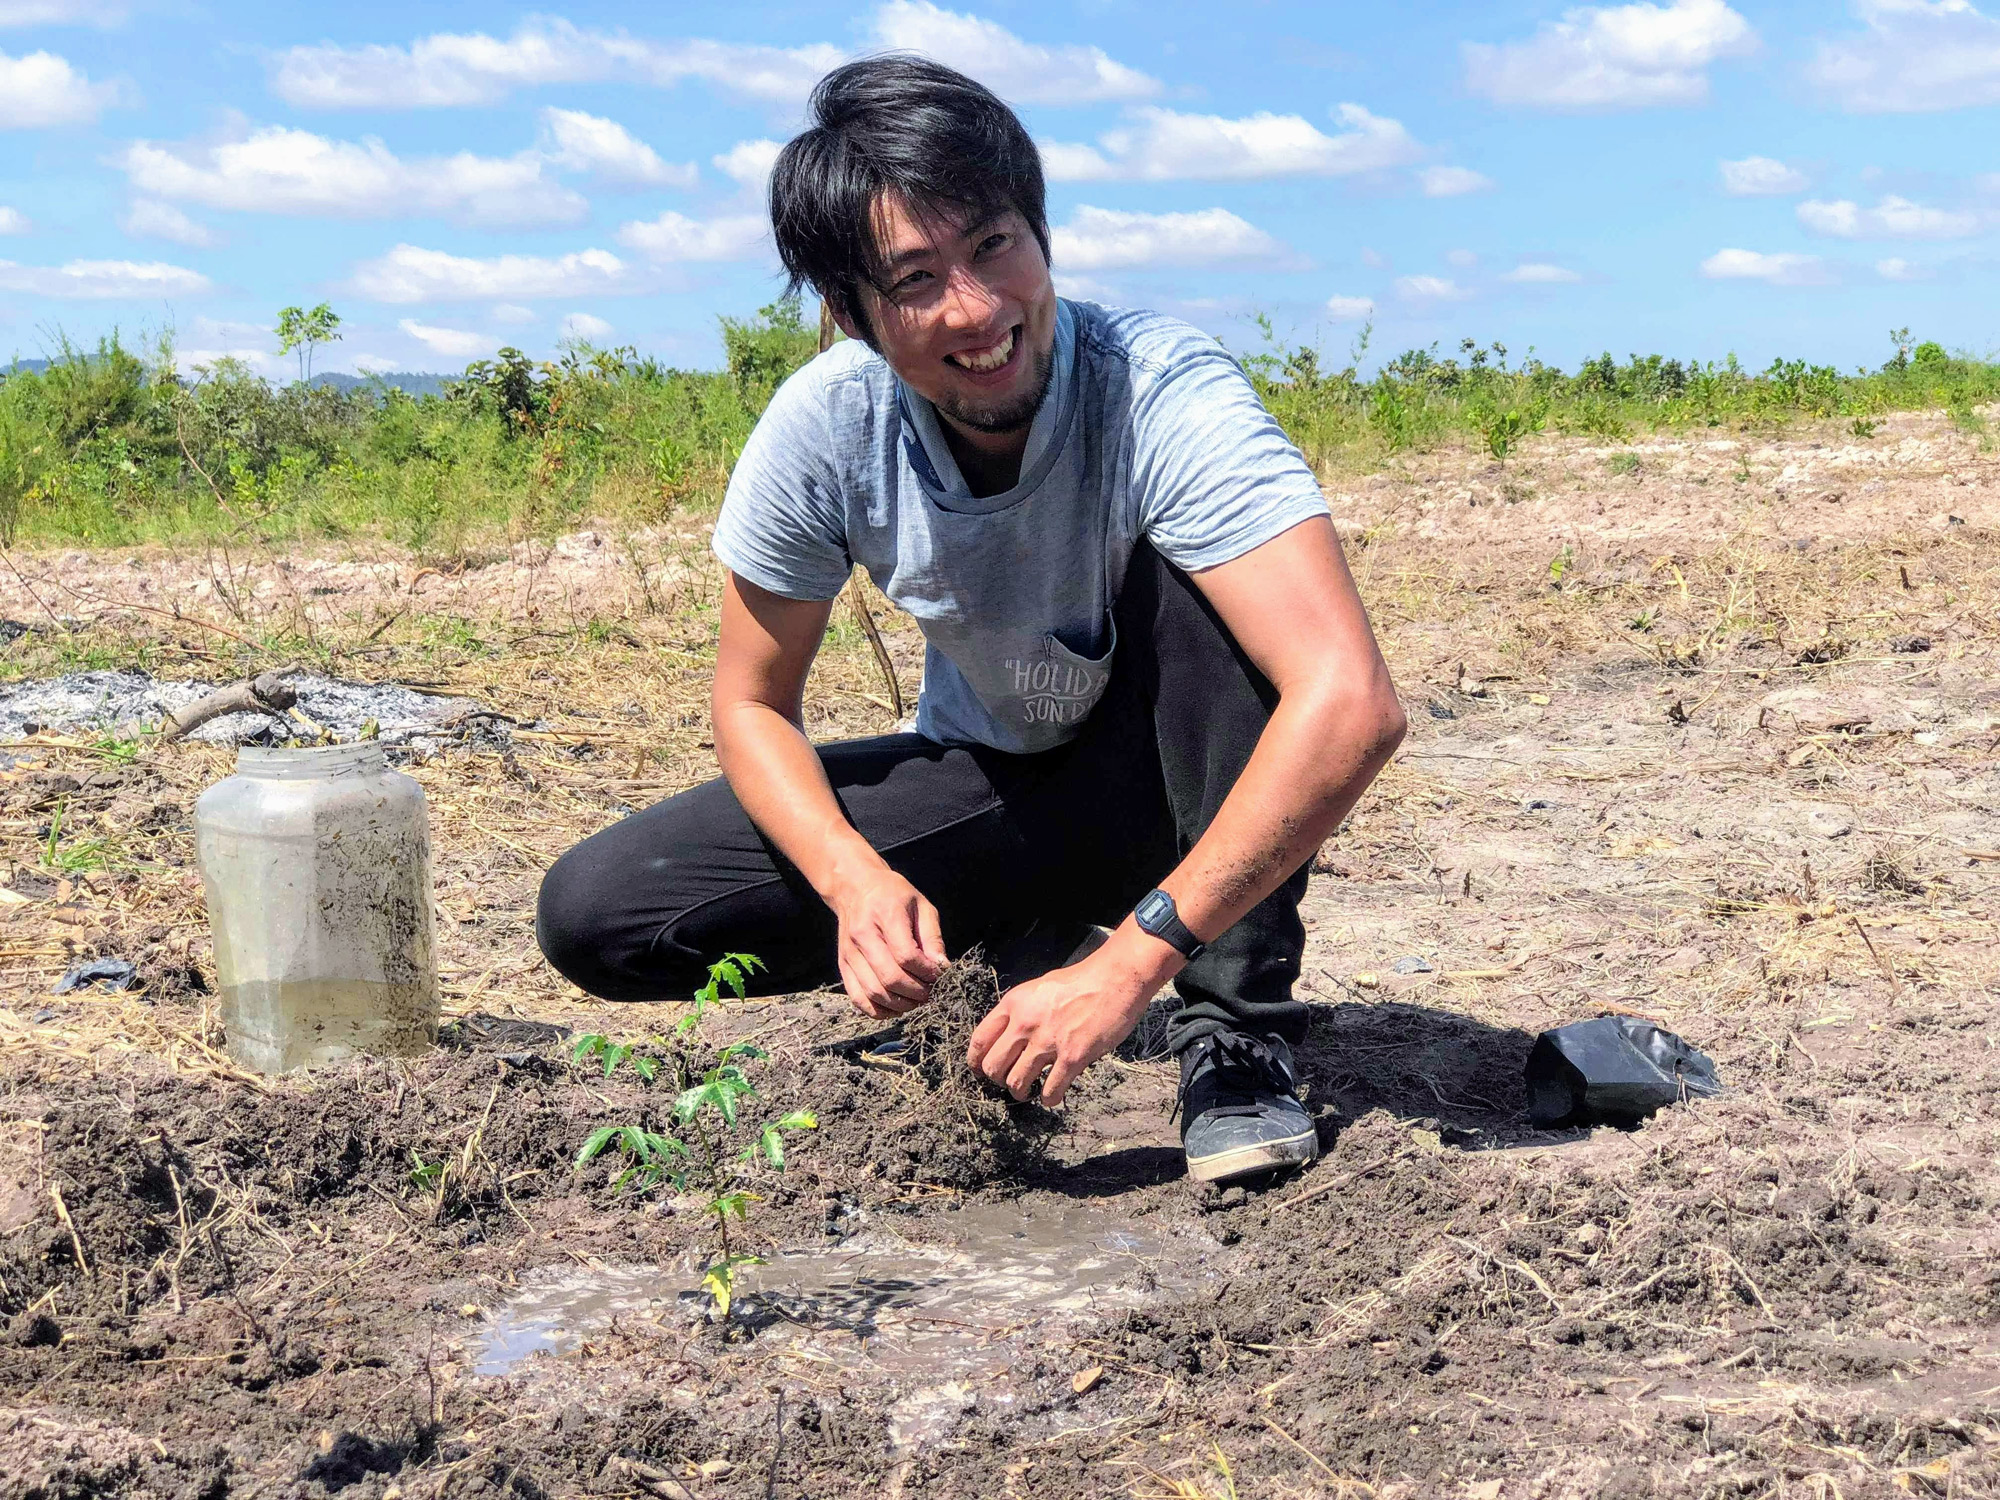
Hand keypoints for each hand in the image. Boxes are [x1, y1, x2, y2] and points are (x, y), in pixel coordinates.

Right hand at [827, 857, 945, 1018]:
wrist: (855, 888)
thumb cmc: (894, 896)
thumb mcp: (922, 906)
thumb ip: (933, 938)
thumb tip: (942, 968)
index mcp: (885, 915)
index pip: (906, 955)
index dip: (927, 972)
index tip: (939, 975)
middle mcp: (863, 935)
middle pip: (889, 977)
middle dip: (916, 992)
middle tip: (930, 993)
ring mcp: (849, 953)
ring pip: (874, 992)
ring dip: (900, 1004)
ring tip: (916, 1000)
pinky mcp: (843, 966)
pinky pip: (858, 998)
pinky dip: (878, 1011)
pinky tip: (896, 1007)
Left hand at [965, 936, 1171, 1106]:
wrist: (1117, 978)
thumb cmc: (1083, 980)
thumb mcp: (1040, 988)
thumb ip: (1023, 1010)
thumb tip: (1012, 1032)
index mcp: (1014, 1004)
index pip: (980, 1040)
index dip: (976, 1061)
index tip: (981, 1070)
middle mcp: (1025, 1024)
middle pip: (993, 1066)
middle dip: (998, 1079)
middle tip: (1010, 1080)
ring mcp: (1048, 1042)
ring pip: (1016, 1083)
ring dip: (1020, 1092)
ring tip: (1029, 1091)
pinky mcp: (1072, 1057)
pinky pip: (1051, 1090)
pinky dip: (1049, 1099)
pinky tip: (1052, 1096)